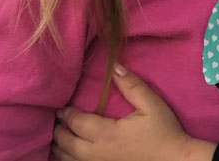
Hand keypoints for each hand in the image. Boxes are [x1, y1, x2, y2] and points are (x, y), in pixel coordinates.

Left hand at [52, 64, 215, 160]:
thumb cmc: (165, 132)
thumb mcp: (152, 104)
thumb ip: (132, 86)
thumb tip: (114, 67)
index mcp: (107, 134)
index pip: (76, 123)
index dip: (66, 114)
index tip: (60, 106)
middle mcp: (98, 153)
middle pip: (65, 143)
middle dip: (57, 130)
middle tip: (53, 119)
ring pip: (68, 160)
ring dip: (59, 148)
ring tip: (55, 137)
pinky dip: (69, 160)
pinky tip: (69, 154)